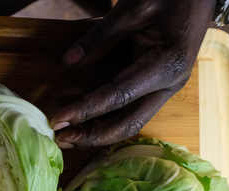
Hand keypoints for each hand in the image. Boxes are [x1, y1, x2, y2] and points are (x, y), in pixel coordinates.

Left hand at [51, 0, 215, 148]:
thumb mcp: (134, 8)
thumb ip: (101, 36)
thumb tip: (68, 62)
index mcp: (167, 65)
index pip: (119, 96)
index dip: (87, 109)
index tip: (59, 118)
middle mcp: (169, 84)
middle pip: (129, 123)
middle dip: (93, 136)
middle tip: (60, 139)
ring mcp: (166, 88)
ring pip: (132, 122)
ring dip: (99, 134)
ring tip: (68, 138)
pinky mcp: (159, 87)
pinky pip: (132, 111)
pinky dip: (109, 121)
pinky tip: (87, 125)